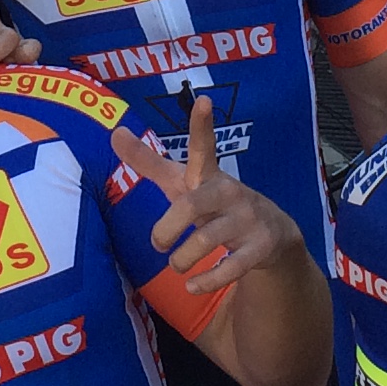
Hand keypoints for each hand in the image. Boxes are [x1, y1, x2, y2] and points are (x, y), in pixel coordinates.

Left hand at [110, 96, 302, 296]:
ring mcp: (249, 219)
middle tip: (158, 244)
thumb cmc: (214, 204)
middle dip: (167, 228)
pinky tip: (194, 286)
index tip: (203, 100)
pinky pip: (230, 268)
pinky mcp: (262, 247)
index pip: (203, 147)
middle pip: (191, 205)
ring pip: (206, 240)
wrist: (272, 236)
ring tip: (178, 266)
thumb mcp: (183, 183)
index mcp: (209, 175)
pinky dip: (206, 281)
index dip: (201, 125)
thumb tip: (114, 132)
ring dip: (183, 260)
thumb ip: (149, 162)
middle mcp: (230, 192)